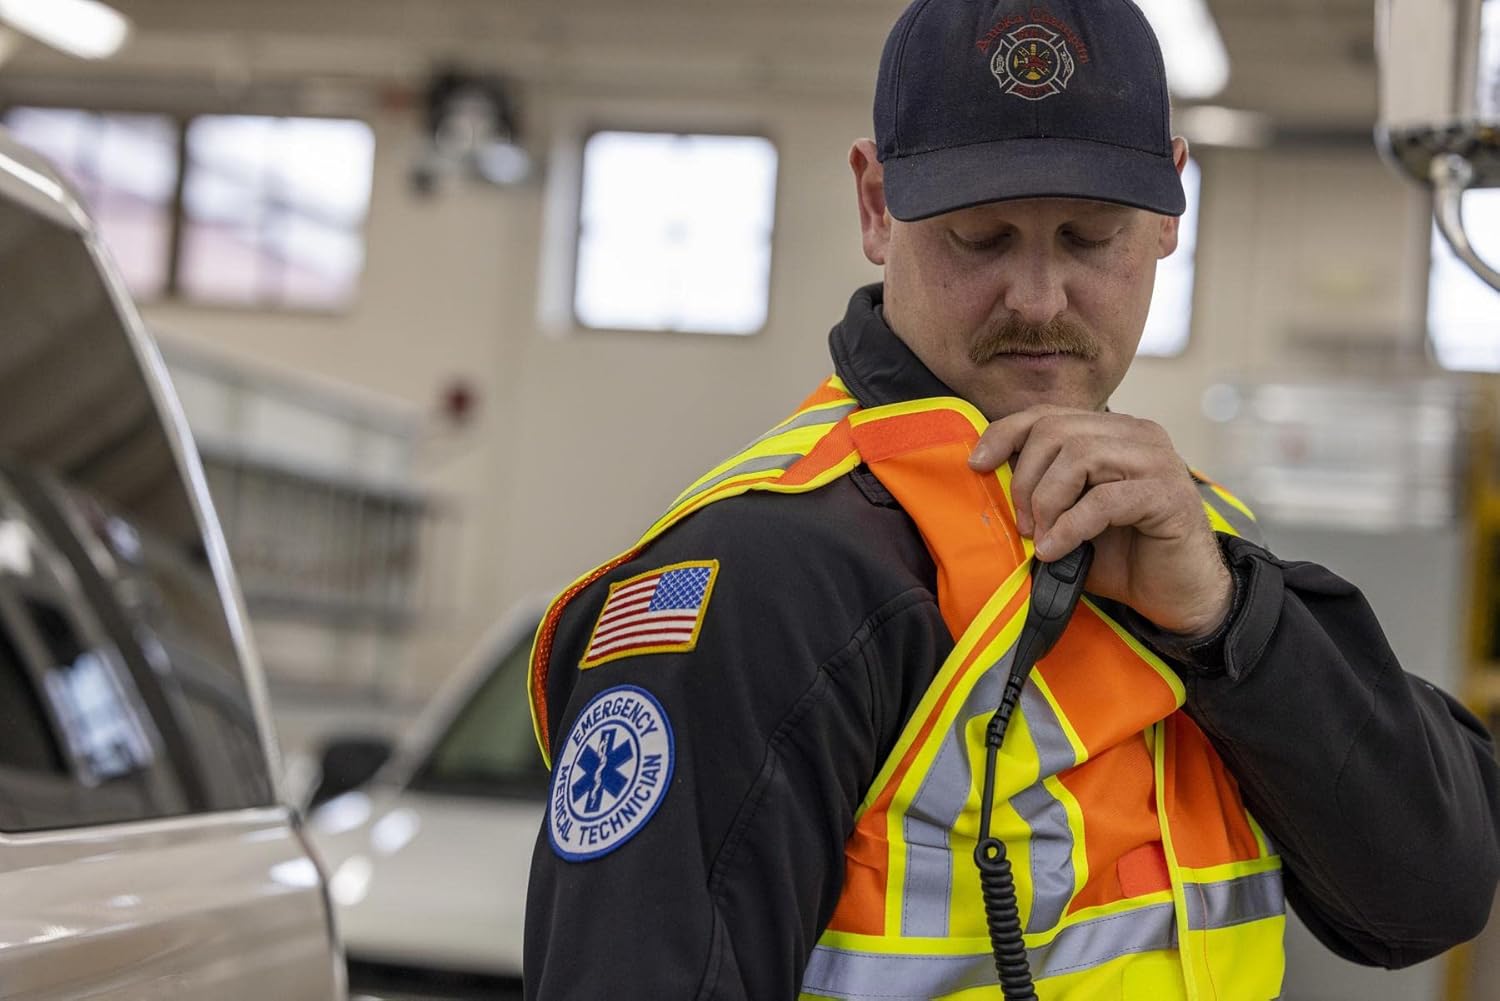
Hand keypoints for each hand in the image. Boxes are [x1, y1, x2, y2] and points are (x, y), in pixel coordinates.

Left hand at [968, 405, 1230, 636]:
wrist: (1178, 597)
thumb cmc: (1121, 557)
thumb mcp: (1067, 518)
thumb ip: (1039, 492)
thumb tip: (986, 479)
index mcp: (1112, 431)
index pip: (1047, 414)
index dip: (1005, 434)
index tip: (977, 465)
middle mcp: (1138, 435)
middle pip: (1056, 431)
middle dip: (1026, 479)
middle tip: (1024, 526)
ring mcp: (1157, 461)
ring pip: (1080, 456)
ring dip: (1048, 501)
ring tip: (1042, 538)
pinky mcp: (1169, 495)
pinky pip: (1104, 500)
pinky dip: (1071, 527)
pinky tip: (1057, 552)